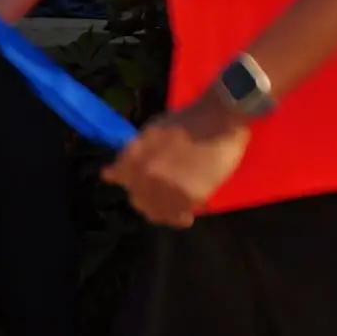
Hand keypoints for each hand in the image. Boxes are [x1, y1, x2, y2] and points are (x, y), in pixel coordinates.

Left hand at [104, 97, 251, 228]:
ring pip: (156, 212)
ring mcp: (166, 188)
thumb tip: (119, 169)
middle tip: (159, 191)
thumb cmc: (189, 118)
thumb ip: (137, 150)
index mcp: (133, 155)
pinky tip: (186, 217)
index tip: (122, 179)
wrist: (219, 118)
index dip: (120, 178)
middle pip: (137, 198)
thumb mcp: (153, 129)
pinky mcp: (188, 197)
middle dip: (145, 196)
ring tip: (174, 208)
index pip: (117, 176)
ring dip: (162, 210)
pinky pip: (178, 216)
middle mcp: (144, 175)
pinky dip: (180, 218)